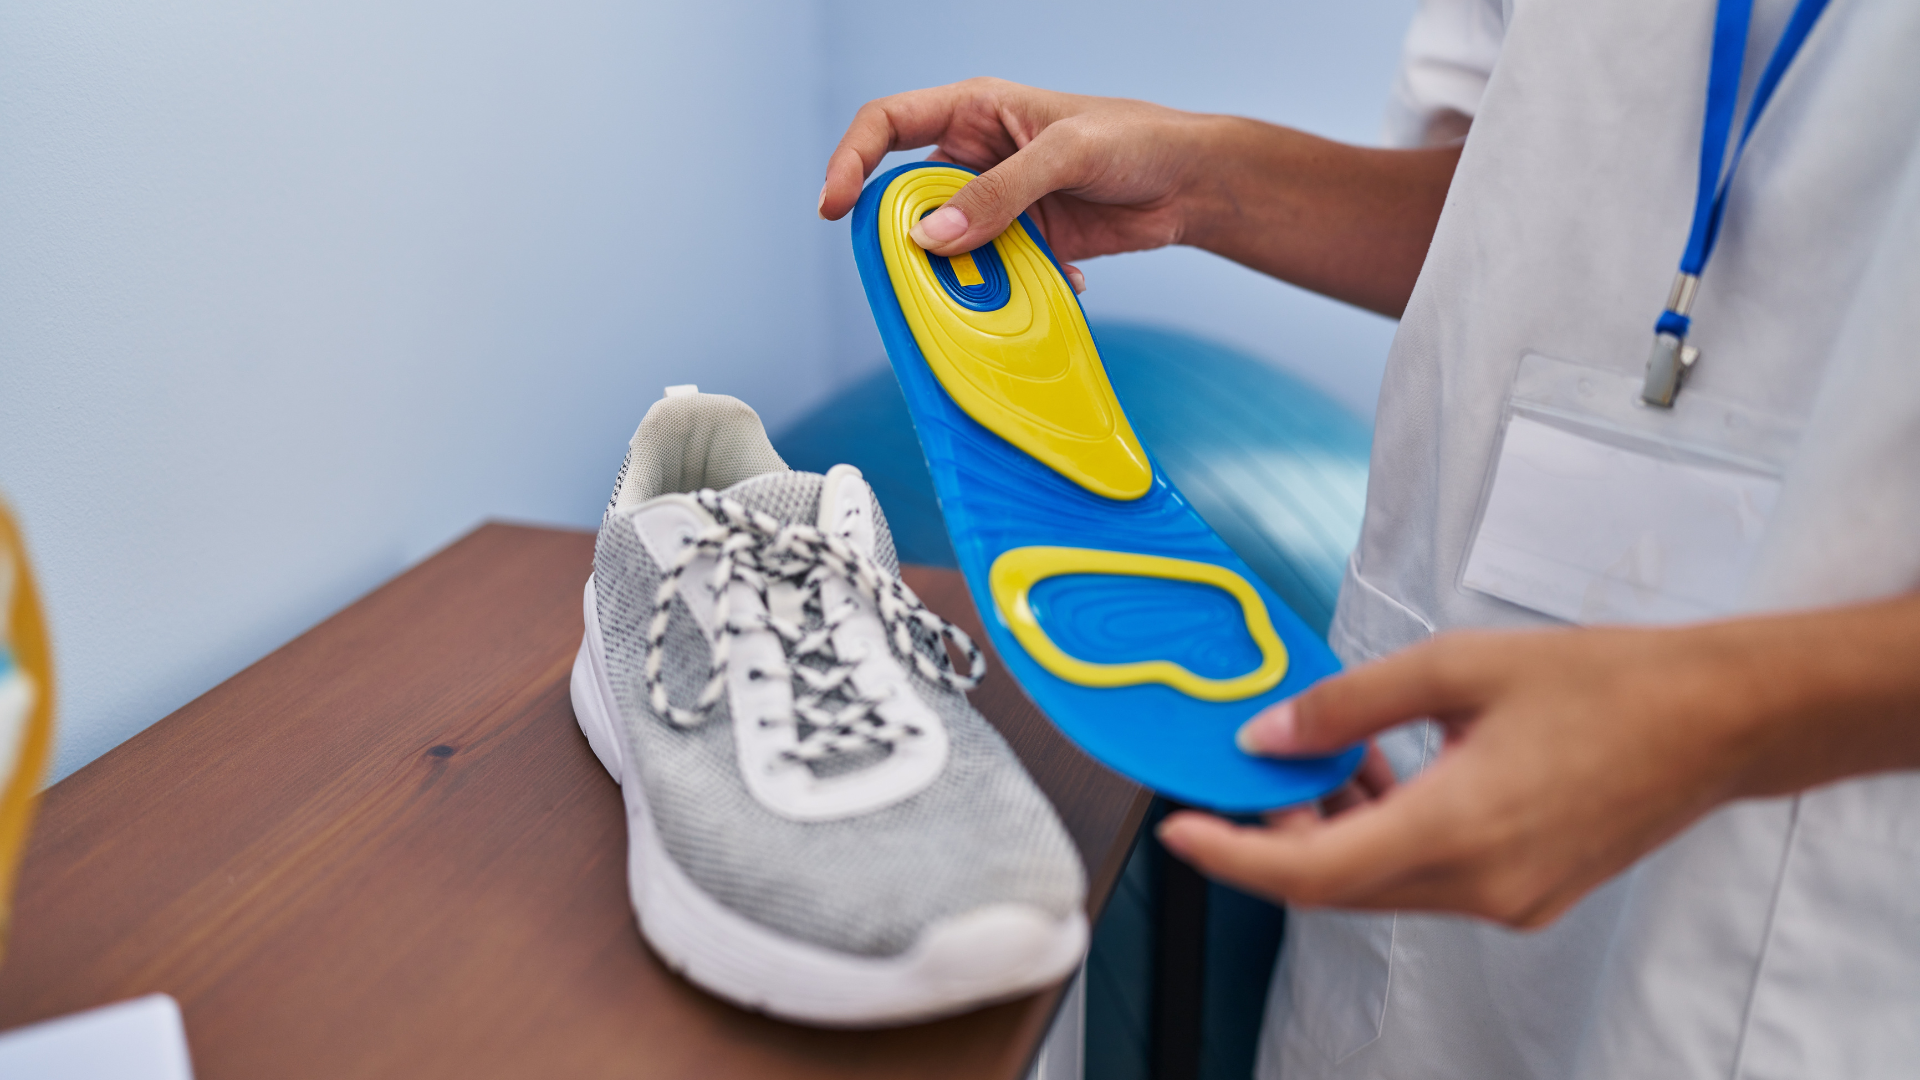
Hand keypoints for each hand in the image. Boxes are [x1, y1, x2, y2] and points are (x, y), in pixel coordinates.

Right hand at [818, 77, 1461, 316]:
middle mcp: (975, 157)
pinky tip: (1056, 282)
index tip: (834, 205)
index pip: (887, 124)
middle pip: (908, 198)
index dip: (851, 160)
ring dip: (961, 273)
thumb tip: (934, 237)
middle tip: (916, 273)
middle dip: (908, 237)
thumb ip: (1000, 195)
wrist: (1193, 183)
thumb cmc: (1136, 141)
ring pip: (948, 245)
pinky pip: (990, 274)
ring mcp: (997, 204)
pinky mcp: (1023, 242)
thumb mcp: (1064, 155)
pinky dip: (1007, 289)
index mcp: (973, 110)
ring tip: (990, 289)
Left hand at [1158, 596, 1919, 927]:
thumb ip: (1349, 706)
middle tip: (1254, 774)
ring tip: (1331, 758)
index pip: (1311, 872)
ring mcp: (1508, 901)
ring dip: (1335, 834)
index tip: (1180, 833)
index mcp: (1460, 829)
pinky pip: (1426, 881)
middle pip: (1336, 886)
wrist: (1718, 719)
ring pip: (1380, 886)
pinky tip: (1387, 776)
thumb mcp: (1456, 666)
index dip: (1232, 857)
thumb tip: (1268, 736)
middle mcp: (1481, 885)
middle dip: (1276, 837)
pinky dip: (1387, 838)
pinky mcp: (1526, 896)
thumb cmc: (1605, 682)